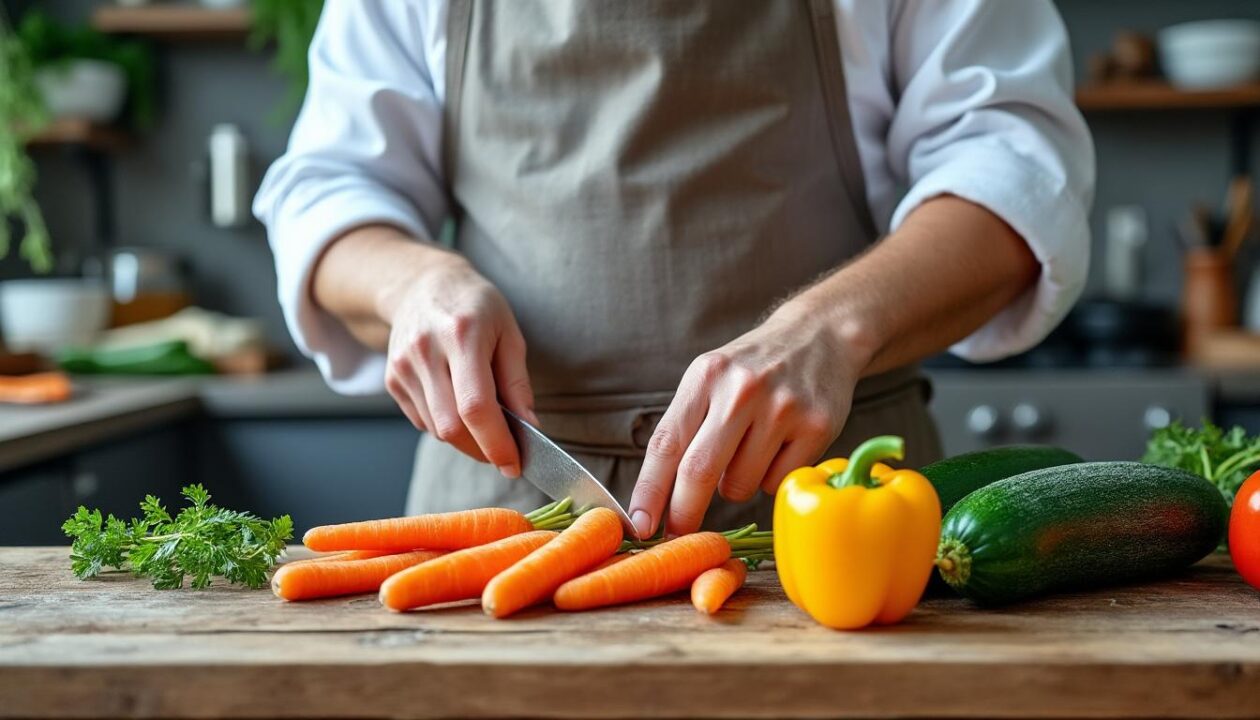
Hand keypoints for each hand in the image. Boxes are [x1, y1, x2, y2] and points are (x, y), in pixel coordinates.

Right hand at [379, 253, 537, 476]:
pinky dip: (445, 426)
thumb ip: (518, 383)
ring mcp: (403, 366)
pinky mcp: (391, 379)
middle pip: (452, 427)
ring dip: (465, 440)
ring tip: (484, 421)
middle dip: (482, 450)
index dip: (496, 443)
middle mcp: (426, 352)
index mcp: (461, 335)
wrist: (420, 285)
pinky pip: (422, 421)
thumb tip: (529, 427)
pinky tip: (457, 404)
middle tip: (505, 452)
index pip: (476, 406)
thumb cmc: (474, 306)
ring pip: (436, 430)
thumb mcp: (509, 332)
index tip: (514, 464)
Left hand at [628, 302, 869, 537]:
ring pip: (739, 485)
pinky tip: (780, 447)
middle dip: (683, 513)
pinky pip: (775, 483)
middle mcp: (742, 390)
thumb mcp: (711, 379)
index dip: (649, 490)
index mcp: (706, 376)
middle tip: (678, 535)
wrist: (819, 336)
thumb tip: (658, 498)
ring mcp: (782, 409)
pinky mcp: (816, 427)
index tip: (640, 524)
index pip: (666, 443)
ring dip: (734, 485)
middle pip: (698, 471)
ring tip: (749, 450)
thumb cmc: (753, 369)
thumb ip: (686, 427)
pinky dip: (769, 479)